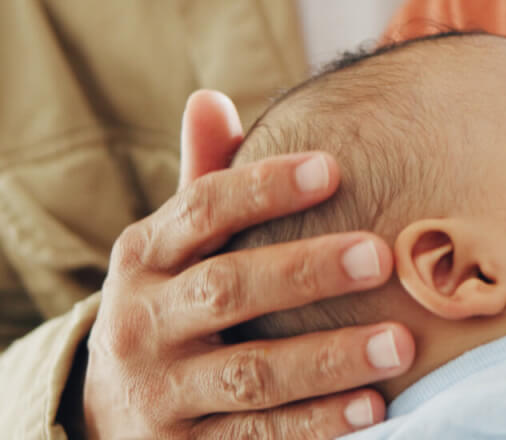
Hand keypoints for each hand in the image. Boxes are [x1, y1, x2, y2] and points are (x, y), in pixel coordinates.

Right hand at [77, 90, 413, 437]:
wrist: (106, 417)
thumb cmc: (170, 307)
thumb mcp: (172, 249)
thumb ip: (201, 181)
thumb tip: (209, 98)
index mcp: (143, 258)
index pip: (202, 210)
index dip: (264, 187)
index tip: (333, 168)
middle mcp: (142, 324)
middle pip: (227, 292)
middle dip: (305, 272)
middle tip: (381, 255)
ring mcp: (161, 394)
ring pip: (250, 375)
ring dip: (327, 360)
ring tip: (399, 344)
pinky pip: (256, 438)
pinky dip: (315, 425)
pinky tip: (372, 409)